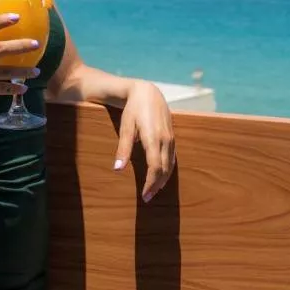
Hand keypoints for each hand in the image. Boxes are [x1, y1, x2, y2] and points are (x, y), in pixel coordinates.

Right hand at [0, 12, 42, 116]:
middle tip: (36, 44)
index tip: (17, 16)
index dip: (0, 21)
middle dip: (19, 46)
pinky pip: (0, 88)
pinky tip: (23, 89)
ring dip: (22, 72)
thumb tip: (10, 38)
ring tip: (37, 72)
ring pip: (3, 71)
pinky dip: (13, 89)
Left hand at [113, 80, 175, 201]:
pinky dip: (167, 169)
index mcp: (154, 139)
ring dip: (163, 179)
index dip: (151, 184)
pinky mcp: (172, 136)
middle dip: (157, 185)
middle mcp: (165, 140)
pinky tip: (161, 175)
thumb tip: (117, 169)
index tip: (144, 196)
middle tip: (148, 198)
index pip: (155, 168)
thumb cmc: (133, 109)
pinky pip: (172, 158)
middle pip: (164, 169)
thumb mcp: (126, 127)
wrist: (147, 92)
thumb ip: (123, 149)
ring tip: (154, 190)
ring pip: (170, 164)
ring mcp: (171, 138)